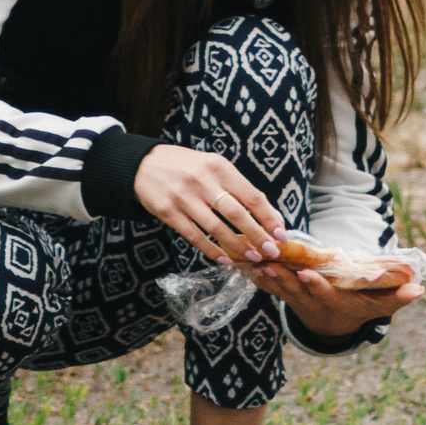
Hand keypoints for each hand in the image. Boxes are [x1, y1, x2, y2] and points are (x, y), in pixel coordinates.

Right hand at [133, 144, 285, 264]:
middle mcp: (203, 181)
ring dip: (237, 246)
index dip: (269, 218)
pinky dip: (212, 250)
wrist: (143, 165)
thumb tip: (270, 215)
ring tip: (252, 258)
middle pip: (237, 214)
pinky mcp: (168, 212)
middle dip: (258, 236)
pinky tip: (225, 259)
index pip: (252, 196)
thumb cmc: (187, 167)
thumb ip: (239, 188)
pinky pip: (194, 236)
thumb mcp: (214, 167)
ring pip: (216, 228)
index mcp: (220, 167)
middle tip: (272, 252)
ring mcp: (184, 197)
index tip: (282, 235)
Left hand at [237, 261, 424, 337]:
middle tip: (269, 263)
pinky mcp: (281, 292)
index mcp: (333, 302)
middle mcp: (310, 303)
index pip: (323, 294)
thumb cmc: (358, 310)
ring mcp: (293, 299)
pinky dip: (253, 274)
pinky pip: (266, 283)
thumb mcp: (378, 307)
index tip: (306, 276)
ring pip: (275, 286)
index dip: (314, 286)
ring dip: (263, 274)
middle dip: (281, 277)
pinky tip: (240, 261)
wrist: (331, 326)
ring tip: (251, 259)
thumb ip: (397, 298)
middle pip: (293, 290)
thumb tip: (421, 290)